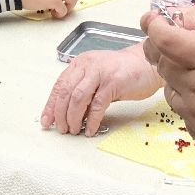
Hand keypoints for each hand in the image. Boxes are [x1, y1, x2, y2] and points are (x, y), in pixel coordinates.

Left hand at [40, 45, 161, 135]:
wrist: (147, 64)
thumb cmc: (122, 72)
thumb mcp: (97, 78)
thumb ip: (83, 92)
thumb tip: (68, 115)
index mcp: (80, 63)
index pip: (59, 85)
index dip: (51, 105)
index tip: (47, 121)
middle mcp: (88, 65)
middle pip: (66, 92)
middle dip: (60, 114)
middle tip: (61, 129)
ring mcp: (101, 72)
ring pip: (78, 98)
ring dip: (73, 118)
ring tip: (74, 130)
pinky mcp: (114, 82)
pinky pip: (97, 105)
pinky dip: (91, 120)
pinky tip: (90, 129)